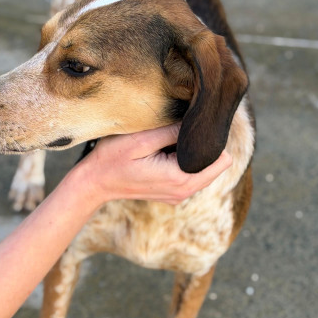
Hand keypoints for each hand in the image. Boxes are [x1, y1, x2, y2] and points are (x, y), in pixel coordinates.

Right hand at [76, 124, 231, 205]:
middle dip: (205, 146)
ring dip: (194, 154)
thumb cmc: (112, 158)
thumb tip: (198, 122)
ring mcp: (179, 196)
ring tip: (172, 139)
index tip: (196, 126)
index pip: (222, 159)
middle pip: (218, 165)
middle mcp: (184, 192)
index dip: (212, 140)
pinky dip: (186, 161)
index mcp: (180, 179)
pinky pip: (192, 174)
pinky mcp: (173, 194)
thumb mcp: (141, 139)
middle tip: (184, 128)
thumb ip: (173, 132)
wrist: (94, 183)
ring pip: (206, 170)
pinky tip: (166, 151)